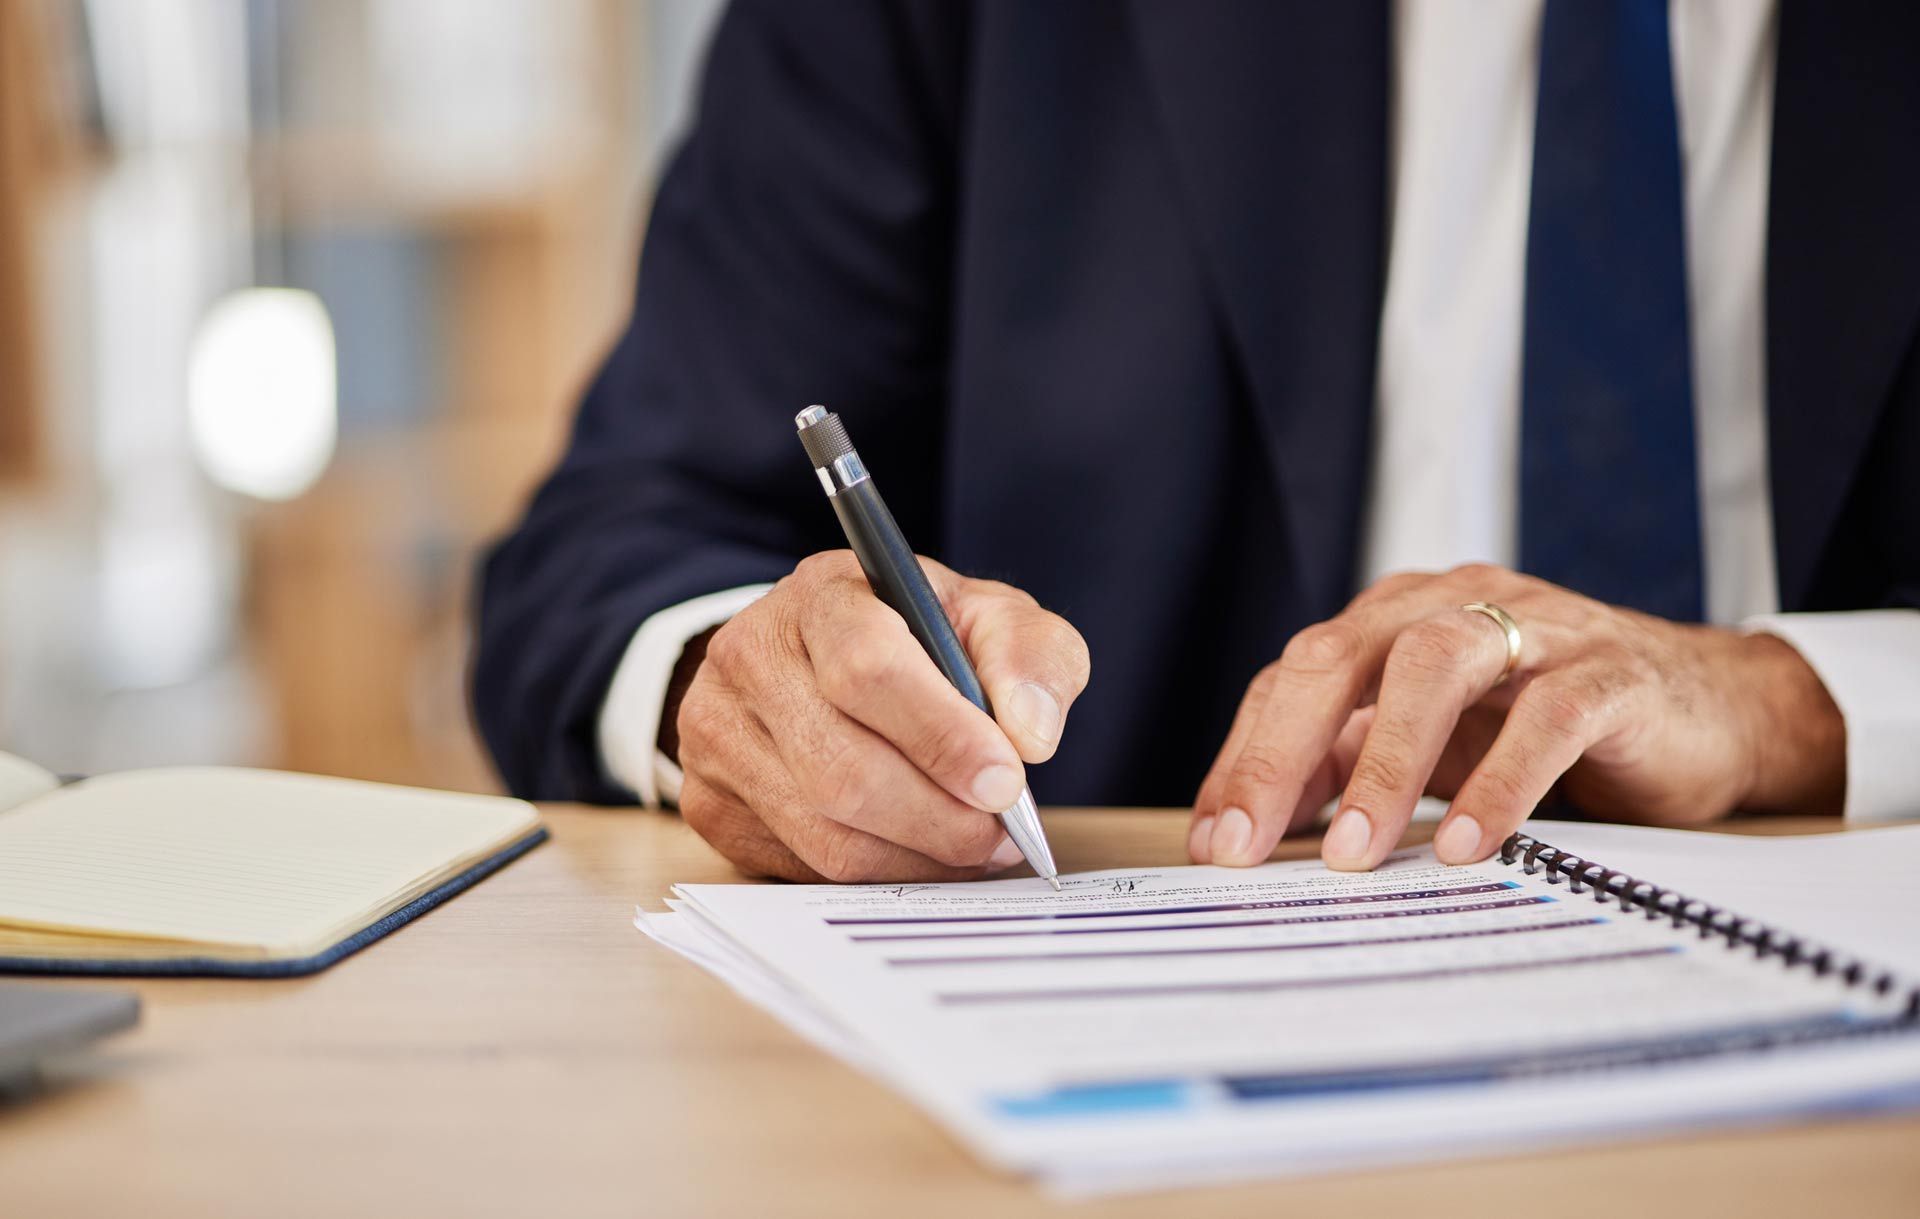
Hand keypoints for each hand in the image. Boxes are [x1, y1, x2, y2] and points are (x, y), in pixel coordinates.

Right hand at [671, 552, 1089, 881]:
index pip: (867, 669)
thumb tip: (1030, 735)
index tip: (1006, 782)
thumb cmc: (916, 637)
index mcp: (821, 595)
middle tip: (1000, 834)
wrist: (819, 658)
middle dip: (939, 818)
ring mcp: (716, 732)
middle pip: (841, 768)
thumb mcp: (989, 619)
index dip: (942, 736)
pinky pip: (800, 864)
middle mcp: (749, 656)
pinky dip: (876, 873)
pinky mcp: (709, 801)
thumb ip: (1030, 657)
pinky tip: (917, 851)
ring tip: (972, 845)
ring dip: (915, 856)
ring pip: (823, 830)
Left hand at [1188, 564, 1844, 870]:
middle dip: (1282, 755)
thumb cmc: (1547, 726)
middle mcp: (1451, 605)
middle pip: (1340, 656)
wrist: (1706, 709)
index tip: (1216, 843)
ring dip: (1383, 764)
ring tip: (1353, 853)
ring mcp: (1533, 629)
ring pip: (1433, 668)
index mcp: (1395, 618)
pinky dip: (1500, 783)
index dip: (1246, 757)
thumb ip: (1347, 762)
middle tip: (1248, 846)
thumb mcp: (1433, 742)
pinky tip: (1468, 846)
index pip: (1294, 678)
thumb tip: (1246, 825)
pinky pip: (1545, 720)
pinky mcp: (1609, 672)